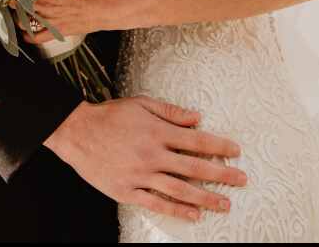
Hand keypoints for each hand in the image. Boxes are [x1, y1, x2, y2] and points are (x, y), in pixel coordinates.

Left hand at [25, 0, 130, 42]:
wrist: (111, 8)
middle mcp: (52, 6)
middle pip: (24, 4)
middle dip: (16, 0)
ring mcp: (55, 20)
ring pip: (28, 21)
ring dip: (20, 16)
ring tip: (18, 10)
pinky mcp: (60, 31)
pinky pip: (39, 37)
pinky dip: (29, 36)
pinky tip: (25, 32)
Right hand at [44, 96, 246, 221]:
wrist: (77, 132)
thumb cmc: (110, 115)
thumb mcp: (142, 104)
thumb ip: (171, 112)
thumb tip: (198, 118)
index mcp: (158, 132)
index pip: (197, 141)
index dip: (219, 146)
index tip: (236, 151)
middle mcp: (153, 155)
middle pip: (194, 168)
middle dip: (221, 174)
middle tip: (241, 180)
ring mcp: (140, 175)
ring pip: (179, 190)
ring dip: (205, 198)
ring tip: (224, 204)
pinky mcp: (127, 191)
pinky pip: (156, 203)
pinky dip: (177, 210)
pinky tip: (193, 215)